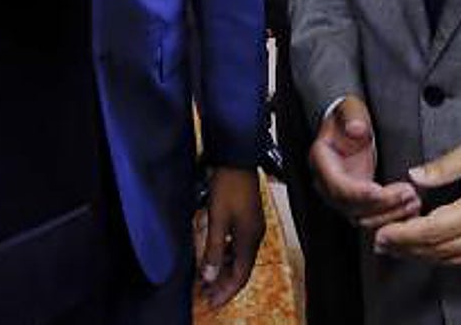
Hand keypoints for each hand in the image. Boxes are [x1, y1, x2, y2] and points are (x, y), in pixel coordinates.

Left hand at [196, 167, 264, 307]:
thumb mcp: (217, 218)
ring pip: (238, 257)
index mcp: (250, 240)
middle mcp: (254, 237)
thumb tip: (208, 274)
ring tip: (207, 279)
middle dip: (223, 283)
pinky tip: (214, 255)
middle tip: (207, 295)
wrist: (236, 158)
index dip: (225, 291)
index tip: (212, 302)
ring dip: (222, 269)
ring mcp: (251, 227)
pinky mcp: (246, 218)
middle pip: (239, 269)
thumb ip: (213, 247)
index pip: (239, 276)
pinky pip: (236, 244)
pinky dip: (224, 254)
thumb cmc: (228, 186)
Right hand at [311, 95, 418, 227]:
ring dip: (391, 215)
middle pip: (352, 208)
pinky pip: (373, 220)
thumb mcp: (351, 109)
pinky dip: (391, 219)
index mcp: (321, 160)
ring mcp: (342, 196)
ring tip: (414, 200)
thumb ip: (353, 117)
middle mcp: (327, 183)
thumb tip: (356, 130)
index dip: (360, 193)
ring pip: (364, 220)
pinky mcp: (357, 203)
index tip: (382, 190)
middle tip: (408, 194)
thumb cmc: (349, 117)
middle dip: (383, 205)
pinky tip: (409, 210)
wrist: (350, 126)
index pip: (338, 186)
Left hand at [374, 139, 460, 265]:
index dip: (404, 234)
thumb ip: (445, 166)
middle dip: (406, 248)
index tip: (382, 233)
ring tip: (396, 249)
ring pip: (454, 258)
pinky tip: (428, 250)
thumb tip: (414, 176)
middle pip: (440, 249)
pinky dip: (444, 256)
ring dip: (422, 256)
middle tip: (380, 244)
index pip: (433, 229)